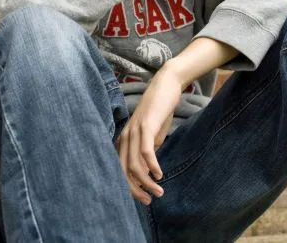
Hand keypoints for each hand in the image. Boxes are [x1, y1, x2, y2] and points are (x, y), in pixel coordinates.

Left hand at [118, 63, 182, 204]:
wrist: (166, 86)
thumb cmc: (159, 112)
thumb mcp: (152, 136)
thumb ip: (147, 153)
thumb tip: (148, 174)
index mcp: (124, 141)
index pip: (120, 170)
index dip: (129, 188)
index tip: (142, 199)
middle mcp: (125, 137)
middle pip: (123, 172)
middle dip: (136, 190)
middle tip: (149, 200)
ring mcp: (134, 131)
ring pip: (134, 165)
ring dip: (146, 182)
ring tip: (158, 191)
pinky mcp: (146, 126)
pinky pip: (145, 151)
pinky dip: (152, 166)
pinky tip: (160, 174)